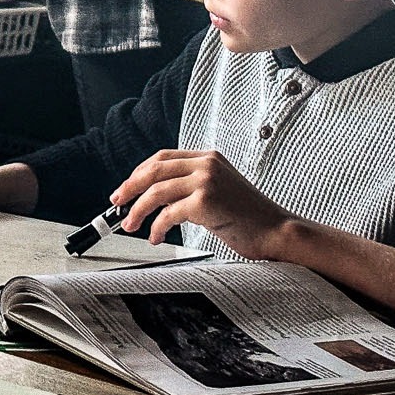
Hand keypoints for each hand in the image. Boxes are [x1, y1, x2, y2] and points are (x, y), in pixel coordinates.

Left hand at [112, 149, 293, 259]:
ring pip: (156, 191)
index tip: (126, 189)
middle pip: (153, 170)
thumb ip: (190, 187)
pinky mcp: (206, 201)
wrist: (277, 231)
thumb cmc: (248, 218)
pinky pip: (168, 213)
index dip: (139, 173)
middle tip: (116, 204)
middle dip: (129, 188)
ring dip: (138, 210)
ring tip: (131, 225)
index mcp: (208, 158)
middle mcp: (206, 164)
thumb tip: (154, 198)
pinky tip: (156, 237)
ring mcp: (206, 180)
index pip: (162, 158)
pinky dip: (157, 227)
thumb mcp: (217, 192)